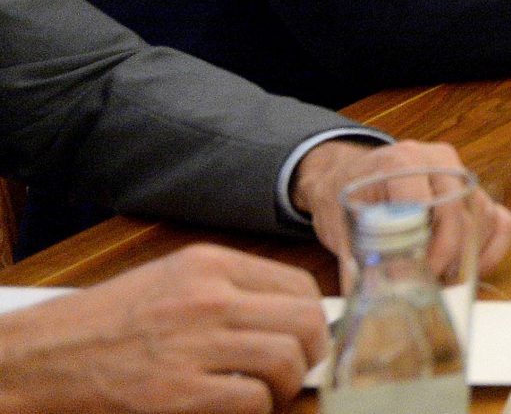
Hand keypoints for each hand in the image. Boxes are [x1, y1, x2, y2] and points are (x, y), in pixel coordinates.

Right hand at [0, 243, 325, 412]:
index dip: (313, 316)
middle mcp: (208, 299)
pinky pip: (252, 400)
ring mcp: (194, 346)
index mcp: (209, 265)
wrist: (42, 356)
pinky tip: (237, 406)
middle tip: (298, 367)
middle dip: (311, 351)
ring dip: (285, 384)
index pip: (300, 285)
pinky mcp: (178, 394)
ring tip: (266, 390)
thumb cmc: (105, 322)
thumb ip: (229, 288)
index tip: (307, 335)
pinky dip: (256, 408)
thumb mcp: (170, 279)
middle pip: (306, 322)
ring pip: (287, 361)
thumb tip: (289, 311)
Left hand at [293, 138, 510, 275]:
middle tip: (429, 284)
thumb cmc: (343, 195)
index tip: (413, 276)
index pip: (429, 205)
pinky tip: (468, 269)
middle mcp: (439, 159)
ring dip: (469, 256)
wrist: (346, 172)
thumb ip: (361, 254)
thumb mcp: (341, 222)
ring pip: (485, 217)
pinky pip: (501, 220)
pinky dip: (491, 249)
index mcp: (403, 161)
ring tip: (441, 278)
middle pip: (461, 212)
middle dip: (448, 256)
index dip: (426, 247)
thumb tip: (375, 296)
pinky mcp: (475, 189)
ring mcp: (462, 172)